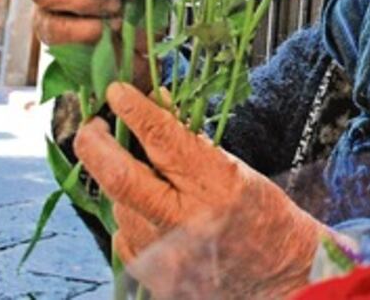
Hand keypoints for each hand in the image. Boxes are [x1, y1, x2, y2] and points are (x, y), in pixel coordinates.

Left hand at [75, 83, 326, 297]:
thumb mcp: (235, 169)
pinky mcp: (153, 276)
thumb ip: (191, 140)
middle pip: (121, 178)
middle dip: (95, 146)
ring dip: (123, 185)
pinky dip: (131, 217)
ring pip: (120, 206)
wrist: (278, 273)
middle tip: (91, 127)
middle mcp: (188, 222)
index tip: (116, 92)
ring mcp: (167, 255)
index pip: (164, 141)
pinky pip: (124, 235)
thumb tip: (155, 102)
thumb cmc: (262, 214)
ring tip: (146, 179)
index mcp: (217, 188)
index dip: (135, 112)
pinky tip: (152, 213)